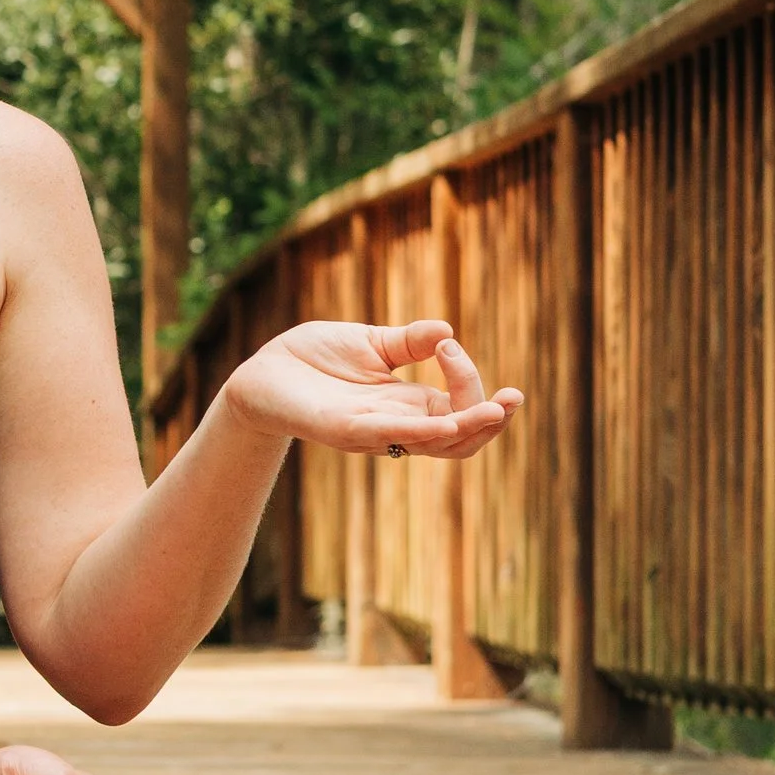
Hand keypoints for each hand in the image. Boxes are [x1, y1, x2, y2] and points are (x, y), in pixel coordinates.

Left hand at [223, 318, 520, 460]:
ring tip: (496, 411)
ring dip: (467, 428)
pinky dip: (421, 430)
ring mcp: (372, 431)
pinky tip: (446, 422)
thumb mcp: (371, 343)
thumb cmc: (314, 360)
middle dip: (492, 421)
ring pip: (433, 443)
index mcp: (407, 404)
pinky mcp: (342, 430)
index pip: (459, 408)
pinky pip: (390, 435)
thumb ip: (409, 342)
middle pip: (459, 439)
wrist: (261, 371)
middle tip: (513, 399)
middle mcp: (396, 424)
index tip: (448, 346)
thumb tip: (448, 331)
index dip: (471, 384)